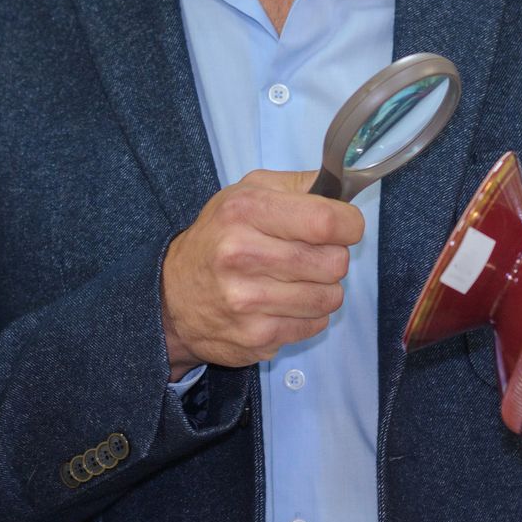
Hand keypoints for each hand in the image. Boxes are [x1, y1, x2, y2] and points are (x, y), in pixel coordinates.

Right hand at [160, 169, 363, 378]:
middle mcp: (243, 254)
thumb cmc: (218, 238)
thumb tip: (345, 191)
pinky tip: (284, 304)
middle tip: (311, 256)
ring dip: (323, 290)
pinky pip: (315, 325)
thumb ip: (298, 185)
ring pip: (330, 297)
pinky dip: (308, 315)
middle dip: (332, 258)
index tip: (344, 228)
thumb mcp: (247, 193)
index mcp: (245, 210)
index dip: (349, 225)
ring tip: (297, 282)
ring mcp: (248, 300)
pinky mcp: (256, 335)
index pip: (326, 221)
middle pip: (334, 261)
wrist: (172, 297)